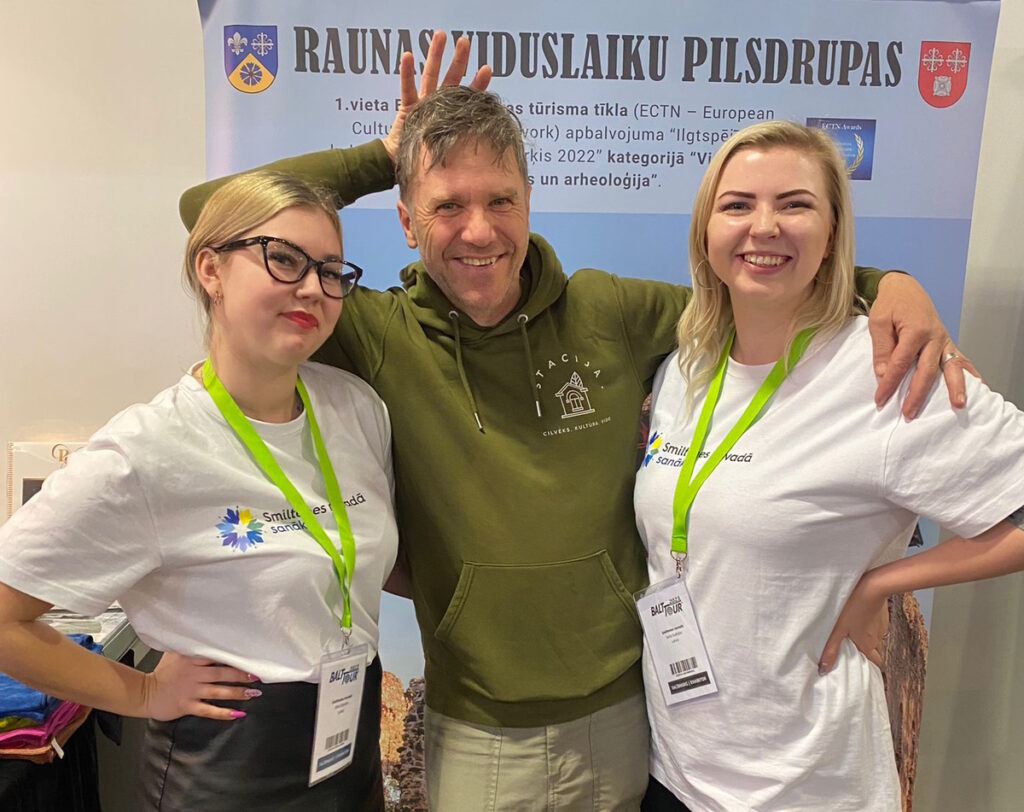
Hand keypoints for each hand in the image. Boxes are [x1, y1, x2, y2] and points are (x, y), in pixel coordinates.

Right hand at [142, 652, 259, 720]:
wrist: (145, 693)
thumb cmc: (162, 673)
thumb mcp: (175, 653)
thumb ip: (191, 646)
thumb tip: (207, 634)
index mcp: (191, 659)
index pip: (216, 655)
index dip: (234, 657)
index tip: (250, 656)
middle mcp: (193, 674)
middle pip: (222, 674)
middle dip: (241, 675)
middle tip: (257, 676)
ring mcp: (191, 691)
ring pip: (218, 692)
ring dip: (237, 693)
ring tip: (253, 693)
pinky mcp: (187, 706)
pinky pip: (208, 710)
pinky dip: (223, 713)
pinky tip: (236, 714)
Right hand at [381, 30, 492, 161]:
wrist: (403, 166)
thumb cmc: (429, 162)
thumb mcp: (452, 153)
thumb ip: (464, 147)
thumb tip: (487, 159)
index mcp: (450, 115)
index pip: (465, 96)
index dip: (476, 84)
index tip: (487, 69)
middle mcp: (437, 105)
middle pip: (449, 77)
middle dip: (458, 59)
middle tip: (465, 41)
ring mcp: (422, 103)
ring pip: (429, 75)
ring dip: (434, 55)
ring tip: (440, 36)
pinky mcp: (407, 107)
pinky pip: (407, 88)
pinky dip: (406, 72)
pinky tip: (407, 56)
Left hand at [819, 573, 887, 673]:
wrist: (872, 586)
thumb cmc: (853, 608)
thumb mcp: (837, 630)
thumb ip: (831, 649)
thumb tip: (824, 669)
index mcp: (867, 645)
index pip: (875, 662)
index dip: (868, 665)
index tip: (860, 665)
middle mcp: (878, 638)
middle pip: (873, 649)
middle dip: (864, 649)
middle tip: (851, 644)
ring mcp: (882, 625)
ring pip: (874, 635)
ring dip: (865, 634)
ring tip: (852, 627)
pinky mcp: (882, 614)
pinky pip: (876, 623)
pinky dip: (868, 621)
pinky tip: (858, 614)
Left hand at [868, 273, 979, 417]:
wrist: (905, 288)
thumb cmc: (890, 304)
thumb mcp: (878, 322)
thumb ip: (882, 349)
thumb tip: (884, 374)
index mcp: (915, 331)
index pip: (900, 364)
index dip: (889, 384)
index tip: (880, 399)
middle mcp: (934, 337)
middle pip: (926, 371)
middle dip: (917, 394)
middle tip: (909, 413)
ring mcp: (943, 340)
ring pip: (950, 367)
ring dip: (954, 387)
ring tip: (958, 404)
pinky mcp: (946, 342)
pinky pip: (960, 359)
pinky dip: (968, 372)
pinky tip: (976, 385)